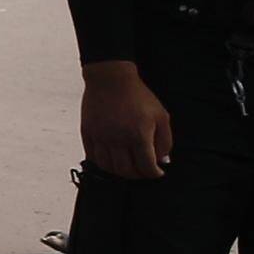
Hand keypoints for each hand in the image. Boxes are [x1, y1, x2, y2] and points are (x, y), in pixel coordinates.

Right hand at [78, 62, 171, 179]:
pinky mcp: (88, 133)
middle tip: (143, 171)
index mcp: (139, 136)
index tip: (157, 172)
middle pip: (127, 171)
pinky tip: (112, 159)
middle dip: (138, 175)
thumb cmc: (139, 96)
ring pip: (109, 167)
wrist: (111, 79)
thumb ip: (165, 141)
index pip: (146, 167)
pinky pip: (93, 157)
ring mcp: (101, 138)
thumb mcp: (161, 116)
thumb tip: (162, 160)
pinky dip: (103, 163)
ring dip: (120, 171)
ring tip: (127, 166)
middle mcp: (118, 140)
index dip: (154, 173)